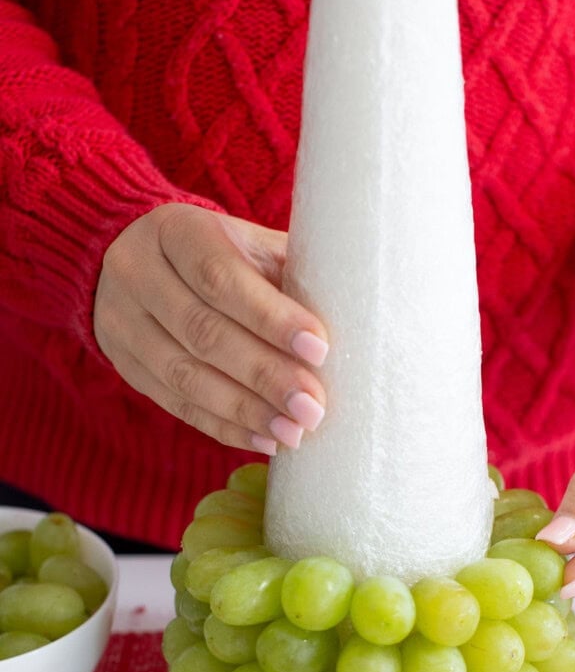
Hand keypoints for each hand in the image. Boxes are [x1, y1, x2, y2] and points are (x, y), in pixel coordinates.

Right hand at [94, 203, 328, 454]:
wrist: (134, 257)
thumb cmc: (219, 253)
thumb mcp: (249, 244)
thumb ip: (289, 273)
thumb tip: (354, 316)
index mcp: (176, 231)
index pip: (221, 277)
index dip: (271, 317)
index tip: (319, 349)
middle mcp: (139, 274)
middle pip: (203, 332)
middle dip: (264, 374)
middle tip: (312, 406)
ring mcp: (123, 323)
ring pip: (184, 376)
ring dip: (245, 410)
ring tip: (294, 432)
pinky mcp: (126, 367)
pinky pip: (176, 405)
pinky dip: (224, 427)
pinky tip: (263, 439)